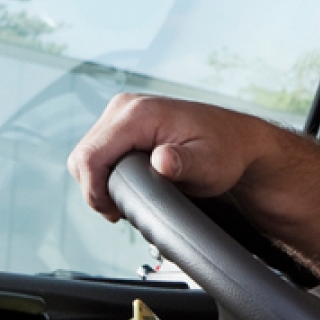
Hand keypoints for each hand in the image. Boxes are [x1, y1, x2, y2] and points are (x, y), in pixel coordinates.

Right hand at [66, 92, 277, 221]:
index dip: (94, 191)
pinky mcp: (123, 122)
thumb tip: (161, 160)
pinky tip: (125, 185)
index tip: (114, 212)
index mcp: (139, 113)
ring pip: (87, 155)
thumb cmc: (226, 151)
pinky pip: (98, 151)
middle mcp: (125, 107)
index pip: (91, 155)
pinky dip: (104, 172)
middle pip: (82, 156)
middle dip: (95, 189)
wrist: (236, 140)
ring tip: (125, 200)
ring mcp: (122, 112)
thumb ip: (183, 164)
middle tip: (121, 212)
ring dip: (98, 182)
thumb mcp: (209, 164)